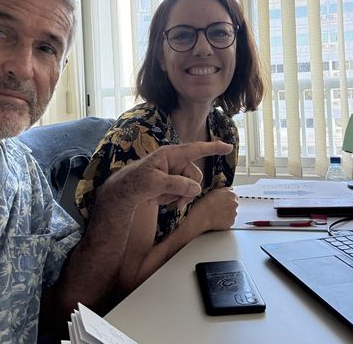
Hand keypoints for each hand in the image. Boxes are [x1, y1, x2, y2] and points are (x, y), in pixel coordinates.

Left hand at [100, 140, 232, 210]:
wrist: (123, 193)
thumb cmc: (135, 182)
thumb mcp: (154, 183)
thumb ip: (176, 184)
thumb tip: (196, 188)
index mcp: (171, 154)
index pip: (196, 149)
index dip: (213, 148)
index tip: (228, 146)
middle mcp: (175, 162)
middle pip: (195, 177)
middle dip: (187, 192)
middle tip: (176, 205)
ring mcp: (174, 172)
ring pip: (189, 188)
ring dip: (176, 197)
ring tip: (157, 199)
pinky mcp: (172, 182)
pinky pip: (182, 193)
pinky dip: (171, 199)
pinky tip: (157, 199)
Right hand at [188, 187, 237, 231]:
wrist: (202, 216)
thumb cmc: (205, 204)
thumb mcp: (214, 191)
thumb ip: (223, 191)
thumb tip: (225, 192)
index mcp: (231, 194)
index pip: (233, 195)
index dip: (227, 198)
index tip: (223, 200)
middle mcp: (235, 203)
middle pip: (233, 204)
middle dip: (227, 206)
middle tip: (218, 208)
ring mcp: (234, 213)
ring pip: (232, 213)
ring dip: (227, 213)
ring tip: (216, 214)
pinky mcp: (231, 222)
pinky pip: (229, 221)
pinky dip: (225, 221)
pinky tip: (217, 219)